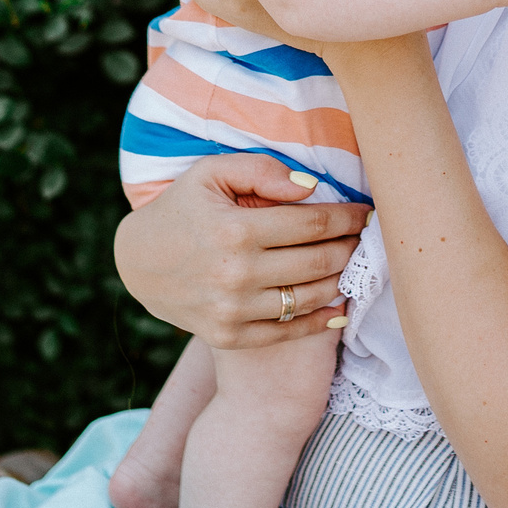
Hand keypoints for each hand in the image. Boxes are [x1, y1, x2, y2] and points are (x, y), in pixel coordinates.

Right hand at [113, 154, 366, 348]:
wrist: (137, 263)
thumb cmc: (182, 209)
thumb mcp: (212, 173)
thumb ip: (262, 171)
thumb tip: (312, 187)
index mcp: (236, 230)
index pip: (313, 223)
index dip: (348, 218)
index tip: (368, 214)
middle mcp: (237, 274)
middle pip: (319, 261)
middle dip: (352, 248)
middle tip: (369, 239)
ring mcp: (233, 310)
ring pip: (309, 297)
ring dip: (342, 280)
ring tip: (355, 265)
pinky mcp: (229, 336)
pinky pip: (288, 332)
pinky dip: (320, 320)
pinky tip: (340, 306)